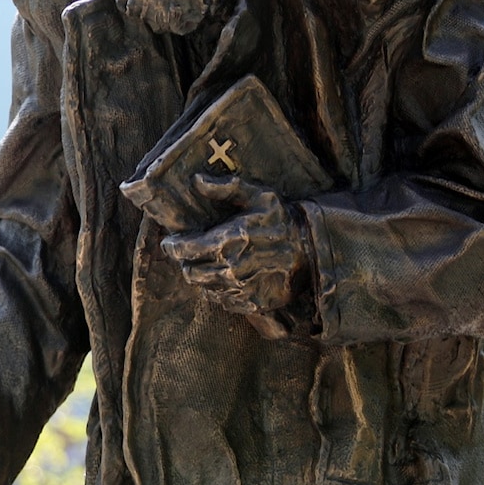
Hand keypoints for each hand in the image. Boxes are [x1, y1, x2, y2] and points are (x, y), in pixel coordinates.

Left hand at [161, 175, 305, 315]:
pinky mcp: (251, 304)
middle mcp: (230, 269)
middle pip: (190, 272)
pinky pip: (222, 300)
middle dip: (187, 262)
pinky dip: (220, 290)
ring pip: (204, 287)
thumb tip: (196, 180)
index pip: (182, 250)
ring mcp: (240, 289)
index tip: (171, 242)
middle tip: (192, 253)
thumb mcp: (259, 195)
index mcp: (226, 242)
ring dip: (203, 276)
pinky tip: (229, 276)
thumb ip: (225, 188)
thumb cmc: (282, 220)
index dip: (172, 247)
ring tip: (212, 263)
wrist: (313, 250)